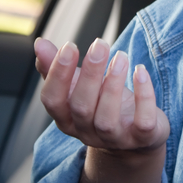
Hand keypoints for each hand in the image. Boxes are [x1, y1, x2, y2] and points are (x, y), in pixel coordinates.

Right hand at [35, 37, 169, 182]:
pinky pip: (142, 122)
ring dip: (114, 84)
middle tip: (100, 44)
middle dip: (90, 73)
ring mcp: (114, 138)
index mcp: (67, 118)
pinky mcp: (142, 138)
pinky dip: (144, 97)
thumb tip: (39, 44)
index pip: (52, 100)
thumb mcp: (78, 86)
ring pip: (108, 118)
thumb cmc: (102, 105)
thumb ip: (57, 68)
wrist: (136, 136)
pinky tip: (141, 72)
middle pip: (81, 107)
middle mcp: (87, 132)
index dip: (58, 74)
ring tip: (121, 56)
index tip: (69, 46)